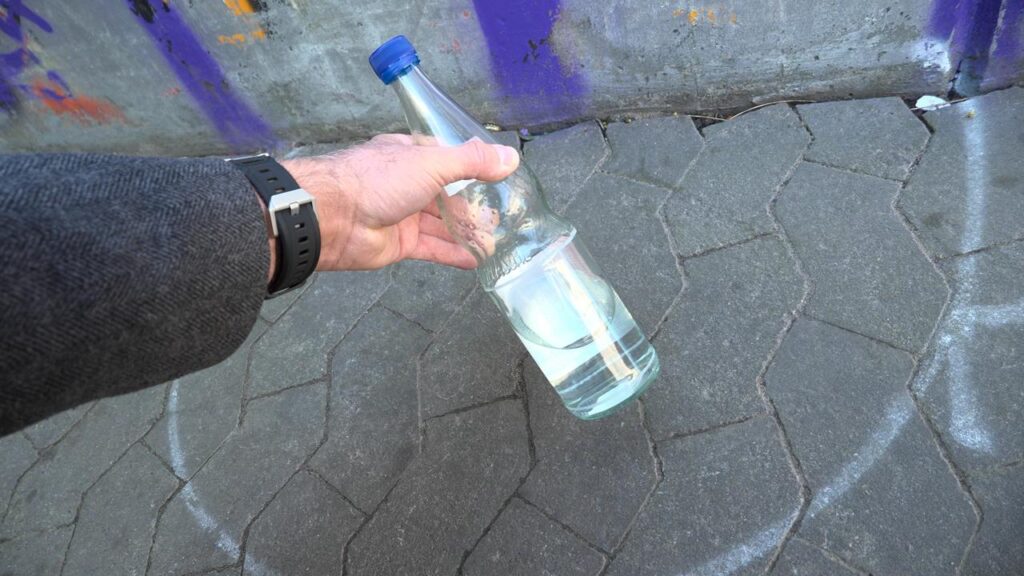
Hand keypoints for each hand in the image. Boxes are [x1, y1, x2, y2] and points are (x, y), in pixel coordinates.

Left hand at [273, 134, 518, 274]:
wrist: (334, 217)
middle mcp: (406, 184)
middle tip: (502, 217)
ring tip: (495, 241)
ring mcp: (402, 215)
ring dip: (467, 233)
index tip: (499, 178)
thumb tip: (511, 158)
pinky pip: (432, 248)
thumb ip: (472, 162)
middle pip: (447, 196)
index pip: (446, 160)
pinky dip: (453, 254)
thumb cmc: (379, 180)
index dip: (472, 169)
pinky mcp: (400, 244)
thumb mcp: (432, 163)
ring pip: (441, 224)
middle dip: (473, 207)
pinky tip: (475, 260)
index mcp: (410, 156)